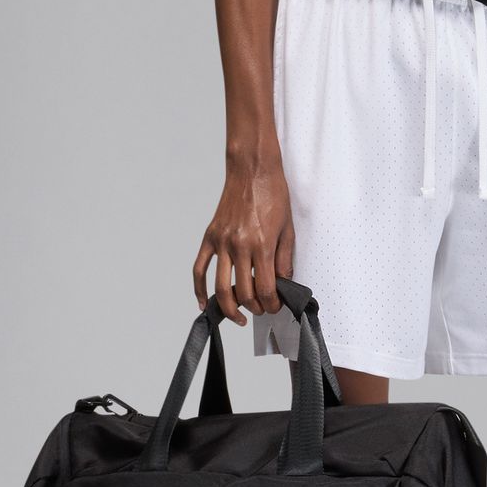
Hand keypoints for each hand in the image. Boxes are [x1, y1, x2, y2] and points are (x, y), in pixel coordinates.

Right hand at [194, 158, 293, 322]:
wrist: (253, 170)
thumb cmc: (273, 195)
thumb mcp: (287, 229)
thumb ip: (284, 260)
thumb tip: (281, 285)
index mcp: (261, 245)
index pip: (264, 288)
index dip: (271, 304)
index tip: (276, 306)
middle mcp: (239, 245)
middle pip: (243, 293)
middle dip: (255, 308)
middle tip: (262, 310)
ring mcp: (222, 242)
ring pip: (220, 287)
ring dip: (230, 308)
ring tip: (239, 316)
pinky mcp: (210, 236)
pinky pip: (200, 268)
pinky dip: (199, 289)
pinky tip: (204, 303)